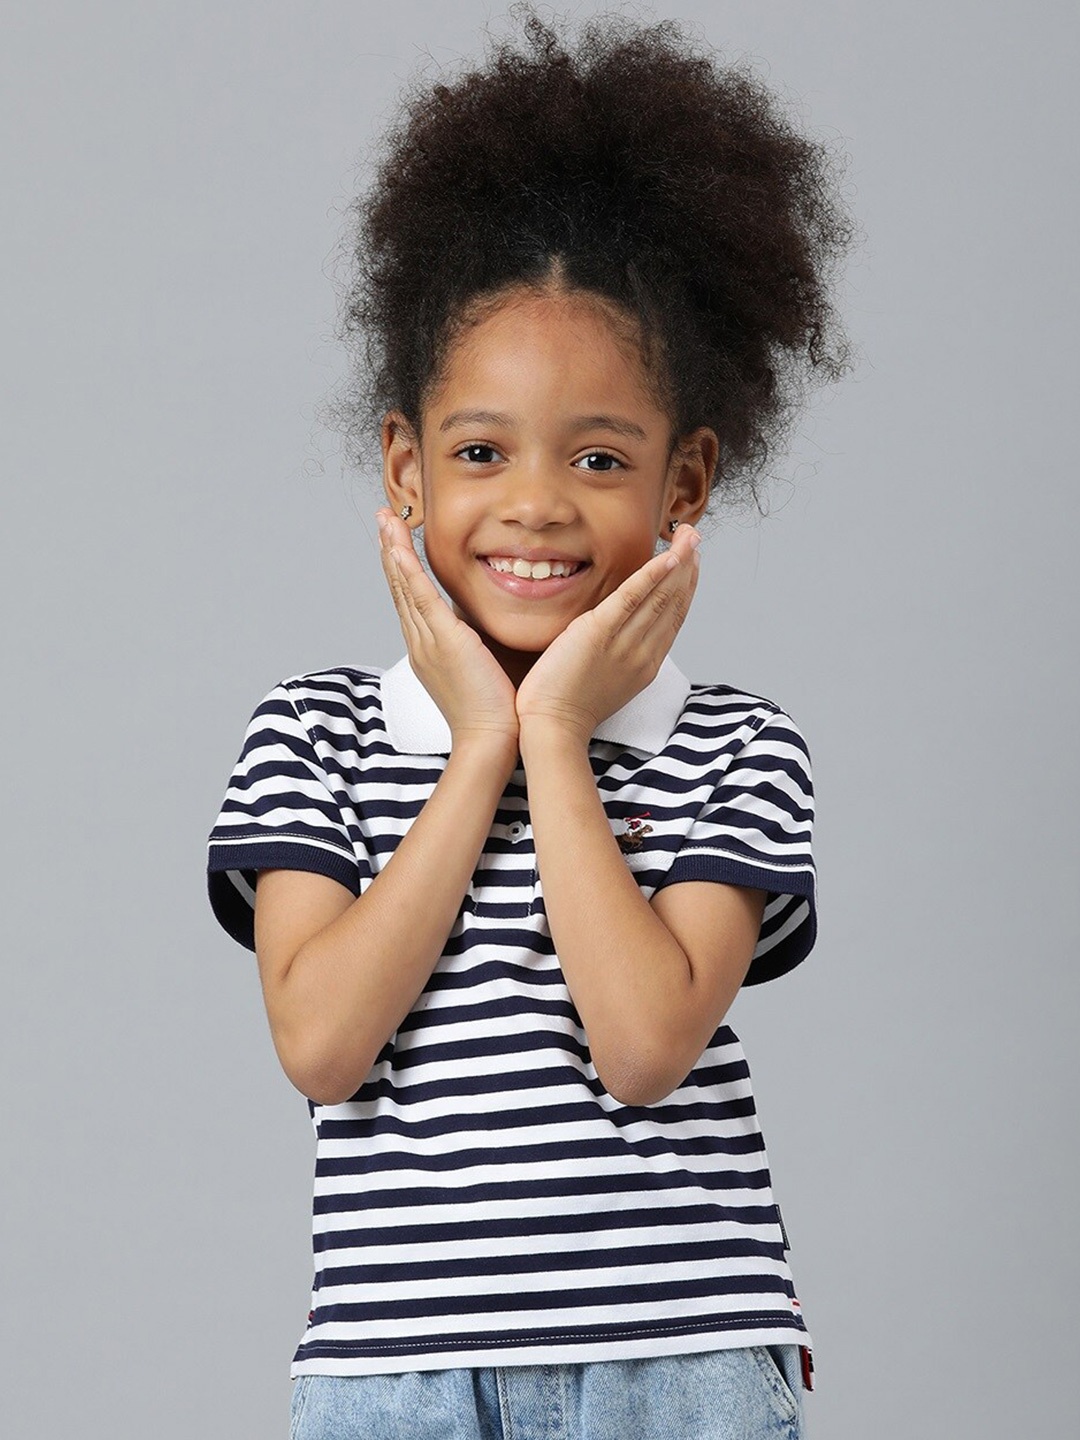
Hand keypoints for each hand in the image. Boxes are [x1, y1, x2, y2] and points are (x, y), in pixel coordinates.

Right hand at [377, 510, 518, 748]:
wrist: (490, 739)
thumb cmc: (493, 713)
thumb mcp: (480, 671)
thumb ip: (477, 647)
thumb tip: (485, 632)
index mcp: (428, 650)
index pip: (410, 601)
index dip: (401, 569)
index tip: (397, 542)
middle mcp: (420, 643)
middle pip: (399, 588)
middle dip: (390, 551)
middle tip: (383, 518)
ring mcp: (427, 641)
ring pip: (404, 586)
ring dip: (394, 550)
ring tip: (385, 519)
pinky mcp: (443, 640)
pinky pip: (419, 597)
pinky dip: (407, 569)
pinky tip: (398, 546)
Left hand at [515, 525, 700, 743]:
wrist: (553, 728)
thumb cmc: (568, 710)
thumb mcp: (605, 682)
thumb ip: (617, 656)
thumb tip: (616, 634)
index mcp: (644, 665)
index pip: (672, 620)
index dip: (685, 589)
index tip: (692, 565)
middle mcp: (642, 653)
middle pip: (672, 604)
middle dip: (688, 568)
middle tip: (695, 538)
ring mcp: (623, 643)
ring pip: (660, 597)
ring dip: (678, 563)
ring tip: (689, 537)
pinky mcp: (599, 633)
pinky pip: (633, 598)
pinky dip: (653, 575)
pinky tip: (668, 557)